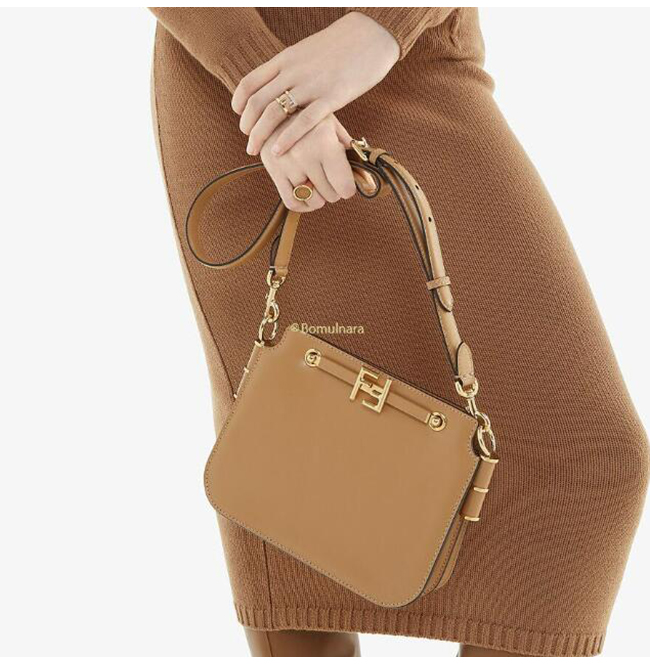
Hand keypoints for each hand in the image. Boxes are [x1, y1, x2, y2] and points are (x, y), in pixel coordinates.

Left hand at [232, 11, 398, 156]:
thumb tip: (281, 86)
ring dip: (260, 135)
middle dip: (247, 125)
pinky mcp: (331, 98)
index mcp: (285, 59)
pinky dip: (286, 139)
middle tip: (248, 141)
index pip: (250, 82)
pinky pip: (302, 122)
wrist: (371, 35)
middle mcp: (293, 72)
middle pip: (257, 102)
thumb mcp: (307, 53)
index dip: (239, 102)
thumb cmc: (341, 47)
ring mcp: (311, 85)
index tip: (239, 115)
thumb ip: (292, 69)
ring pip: (274, 113)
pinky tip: (277, 152)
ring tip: (256, 150)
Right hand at [260, 113, 355, 212]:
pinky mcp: (274, 171)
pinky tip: (307, 196)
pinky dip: (303, 206)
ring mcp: (288, 164)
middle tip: (331, 180)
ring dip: (319, 198)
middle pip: (330, 195)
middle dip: (334, 191)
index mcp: (325, 143)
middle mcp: (306, 155)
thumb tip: (367, 178)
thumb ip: (349, 150)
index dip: (348, 189)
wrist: (276, 107)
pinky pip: (292, 202)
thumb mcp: (333, 126)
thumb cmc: (311, 118)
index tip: (347, 185)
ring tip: (319, 185)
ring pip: (312, 200)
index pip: (344, 187)